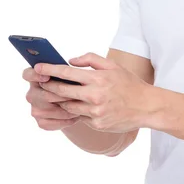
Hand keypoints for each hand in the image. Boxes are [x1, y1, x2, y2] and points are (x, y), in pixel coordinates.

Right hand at [23, 66, 80, 130]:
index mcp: (38, 76)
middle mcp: (33, 92)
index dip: (35, 75)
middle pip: (41, 94)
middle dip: (59, 95)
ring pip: (48, 109)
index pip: (28, 74)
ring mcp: (35, 108)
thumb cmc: (78, 83)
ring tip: (80, 105)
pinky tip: (76, 116)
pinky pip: (51, 123)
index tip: (47, 76)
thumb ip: (78, 61)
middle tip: (76, 95)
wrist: (81, 104)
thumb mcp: (80, 71)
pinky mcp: (41, 122)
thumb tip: (72, 62)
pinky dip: (65, 120)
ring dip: (65, 108)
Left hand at [34, 52, 156, 133]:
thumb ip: (91, 60)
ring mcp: (95, 112)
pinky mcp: (97, 124)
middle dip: (48, 87)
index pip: (67, 73)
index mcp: (97, 79)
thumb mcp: (113, 66)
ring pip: (68, 106)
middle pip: (62, 91)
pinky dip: (76, 111)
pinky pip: (80, 117)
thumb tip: (71, 61)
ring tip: (56, 94)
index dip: (49, 70)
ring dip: (60, 100)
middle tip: (41, 83)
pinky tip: (76, 106)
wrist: (146, 106)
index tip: (37, 67)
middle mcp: (94, 96)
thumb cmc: (129, 84)